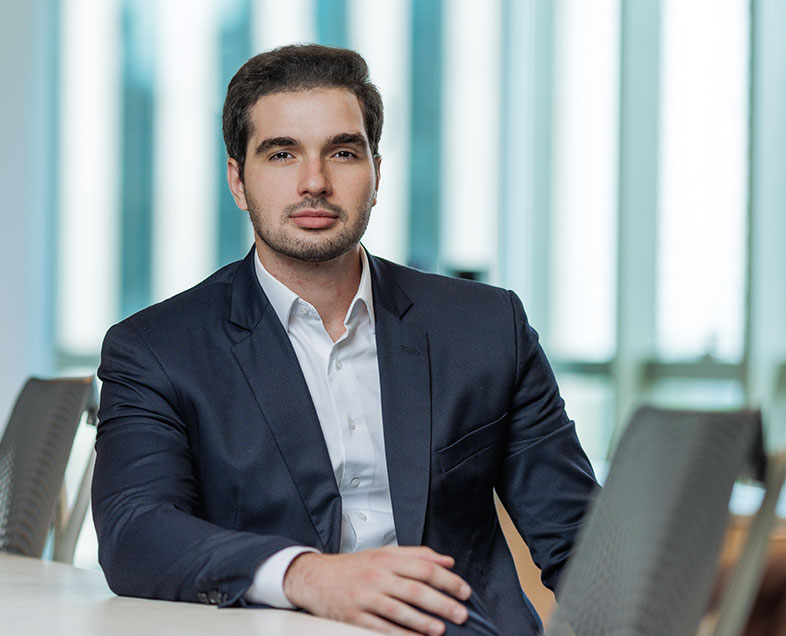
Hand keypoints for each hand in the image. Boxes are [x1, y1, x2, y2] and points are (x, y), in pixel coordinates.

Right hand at [282, 546, 471, 634]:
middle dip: (441, 603)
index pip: (424, 568)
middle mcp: (377, 576)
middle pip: (415, 589)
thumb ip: (417, 555)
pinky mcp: (354, 617)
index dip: (447, 580)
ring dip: (423, 622)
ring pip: (399, 610)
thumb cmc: (353, 567)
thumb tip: (447, 561)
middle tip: (460, 613)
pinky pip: (381, 628)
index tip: (463, 591)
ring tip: (441, 629)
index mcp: (387, 559)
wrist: (316, 578)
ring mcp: (365, 597)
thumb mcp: (384, 553)